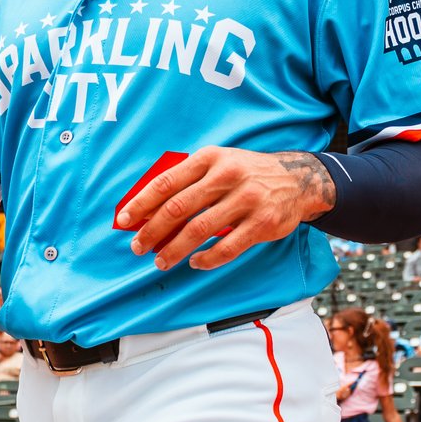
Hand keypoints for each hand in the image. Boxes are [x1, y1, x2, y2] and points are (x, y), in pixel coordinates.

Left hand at [117, 148, 336, 271]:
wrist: (297, 179)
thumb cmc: (246, 173)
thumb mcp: (218, 162)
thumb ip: (187, 179)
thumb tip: (146, 206)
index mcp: (210, 158)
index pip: (166, 182)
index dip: (141, 204)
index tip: (123, 221)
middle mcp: (227, 176)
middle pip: (179, 208)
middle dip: (152, 231)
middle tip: (137, 247)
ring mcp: (247, 200)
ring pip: (200, 230)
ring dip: (175, 249)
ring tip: (161, 261)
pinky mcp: (262, 223)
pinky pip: (227, 247)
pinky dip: (207, 259)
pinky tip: (195, 262)